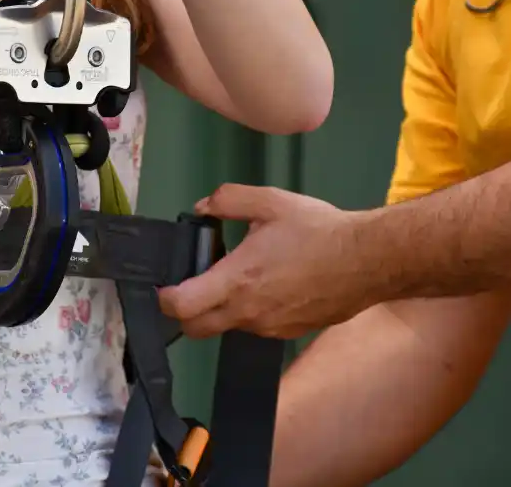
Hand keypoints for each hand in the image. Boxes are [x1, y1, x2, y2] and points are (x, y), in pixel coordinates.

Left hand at [158, 184, 385, 338]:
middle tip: (191, 285)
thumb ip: (227, 200)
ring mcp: (270, 328)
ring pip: (228, 327)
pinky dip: (249, 312)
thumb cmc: (317, 229)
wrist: (370, 259)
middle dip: (185, 312)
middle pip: (197, 328)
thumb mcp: (269, 201)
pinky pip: (256, 327)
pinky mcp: (289, 333)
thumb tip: (202, 208)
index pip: (182, 307)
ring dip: (220, 309)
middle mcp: (248, 313)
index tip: (164, 285)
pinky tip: (267, 286)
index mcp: (237, 281)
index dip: (164, 299)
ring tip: (237, 277)